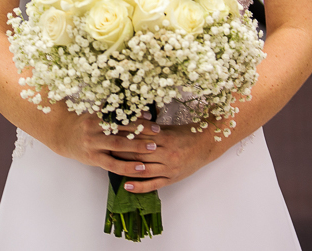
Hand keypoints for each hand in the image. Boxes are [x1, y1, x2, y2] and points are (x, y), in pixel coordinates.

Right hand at [48, 111, 161, 180]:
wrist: (64, 136)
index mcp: (96, 115)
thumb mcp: (95, 113)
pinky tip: (140, 168)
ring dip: (137, 147)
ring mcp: (93, 144)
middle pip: (121, 128)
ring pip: (118, 145)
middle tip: (157, 131)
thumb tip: (136, 105)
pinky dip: (127, 166)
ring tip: (153, 147)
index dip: (135, 114)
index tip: (151, 115)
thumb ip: (111, 110)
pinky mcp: (93, 159)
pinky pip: (113, 164)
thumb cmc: (85, 123)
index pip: (119, 114)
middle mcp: (94, 129)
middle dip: (140, 129)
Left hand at [108, 121, 222, 193]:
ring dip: (126, 169)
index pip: (139, 139)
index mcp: (166, 139)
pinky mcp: (172, 179)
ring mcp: (169, 169)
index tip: (109, 136)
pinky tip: (126, 186)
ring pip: (144, 170)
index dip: (123, 138)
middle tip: (105, 150)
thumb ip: (150, 129)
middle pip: (139, 155)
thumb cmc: (185, 134)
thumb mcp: (168, 128)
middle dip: (121, 153)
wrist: (206, 145)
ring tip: (111, 167)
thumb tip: (129, 125)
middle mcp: (167, 155)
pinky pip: (153, 184)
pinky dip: (139, 186)